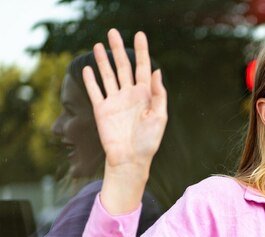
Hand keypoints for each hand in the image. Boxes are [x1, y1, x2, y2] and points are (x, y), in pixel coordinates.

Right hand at [84, 29, 166, 212]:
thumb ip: (159, 94)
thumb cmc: (149, 142)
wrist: (130, 159)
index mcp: (145, 95)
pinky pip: (95, 91)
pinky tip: (88, 68)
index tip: (139, 35)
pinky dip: (90, 80)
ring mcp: (115, 101)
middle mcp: (129, 95)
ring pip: (108, 75)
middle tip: (113, 32)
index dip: (141, 51)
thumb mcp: (159, 117)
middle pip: (123, 67)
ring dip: (103, 60)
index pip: (143, 68)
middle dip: (118, 49)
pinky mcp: (102, 110)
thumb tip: (157, 71)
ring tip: (98, 45)